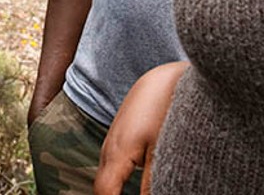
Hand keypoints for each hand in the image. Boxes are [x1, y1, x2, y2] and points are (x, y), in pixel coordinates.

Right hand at [94, 61, 187, 194]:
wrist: (161, 79)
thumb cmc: (162, 110)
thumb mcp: (160, 150)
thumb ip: (151, 183)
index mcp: (116, 153)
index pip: (104, 193)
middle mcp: (108, 149)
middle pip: (101, 188)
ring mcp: (111, 143)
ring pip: (105, 177)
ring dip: (111, 193)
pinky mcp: (119, 139)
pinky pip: (110, 167)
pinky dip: (115, 183)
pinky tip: (127, 190)